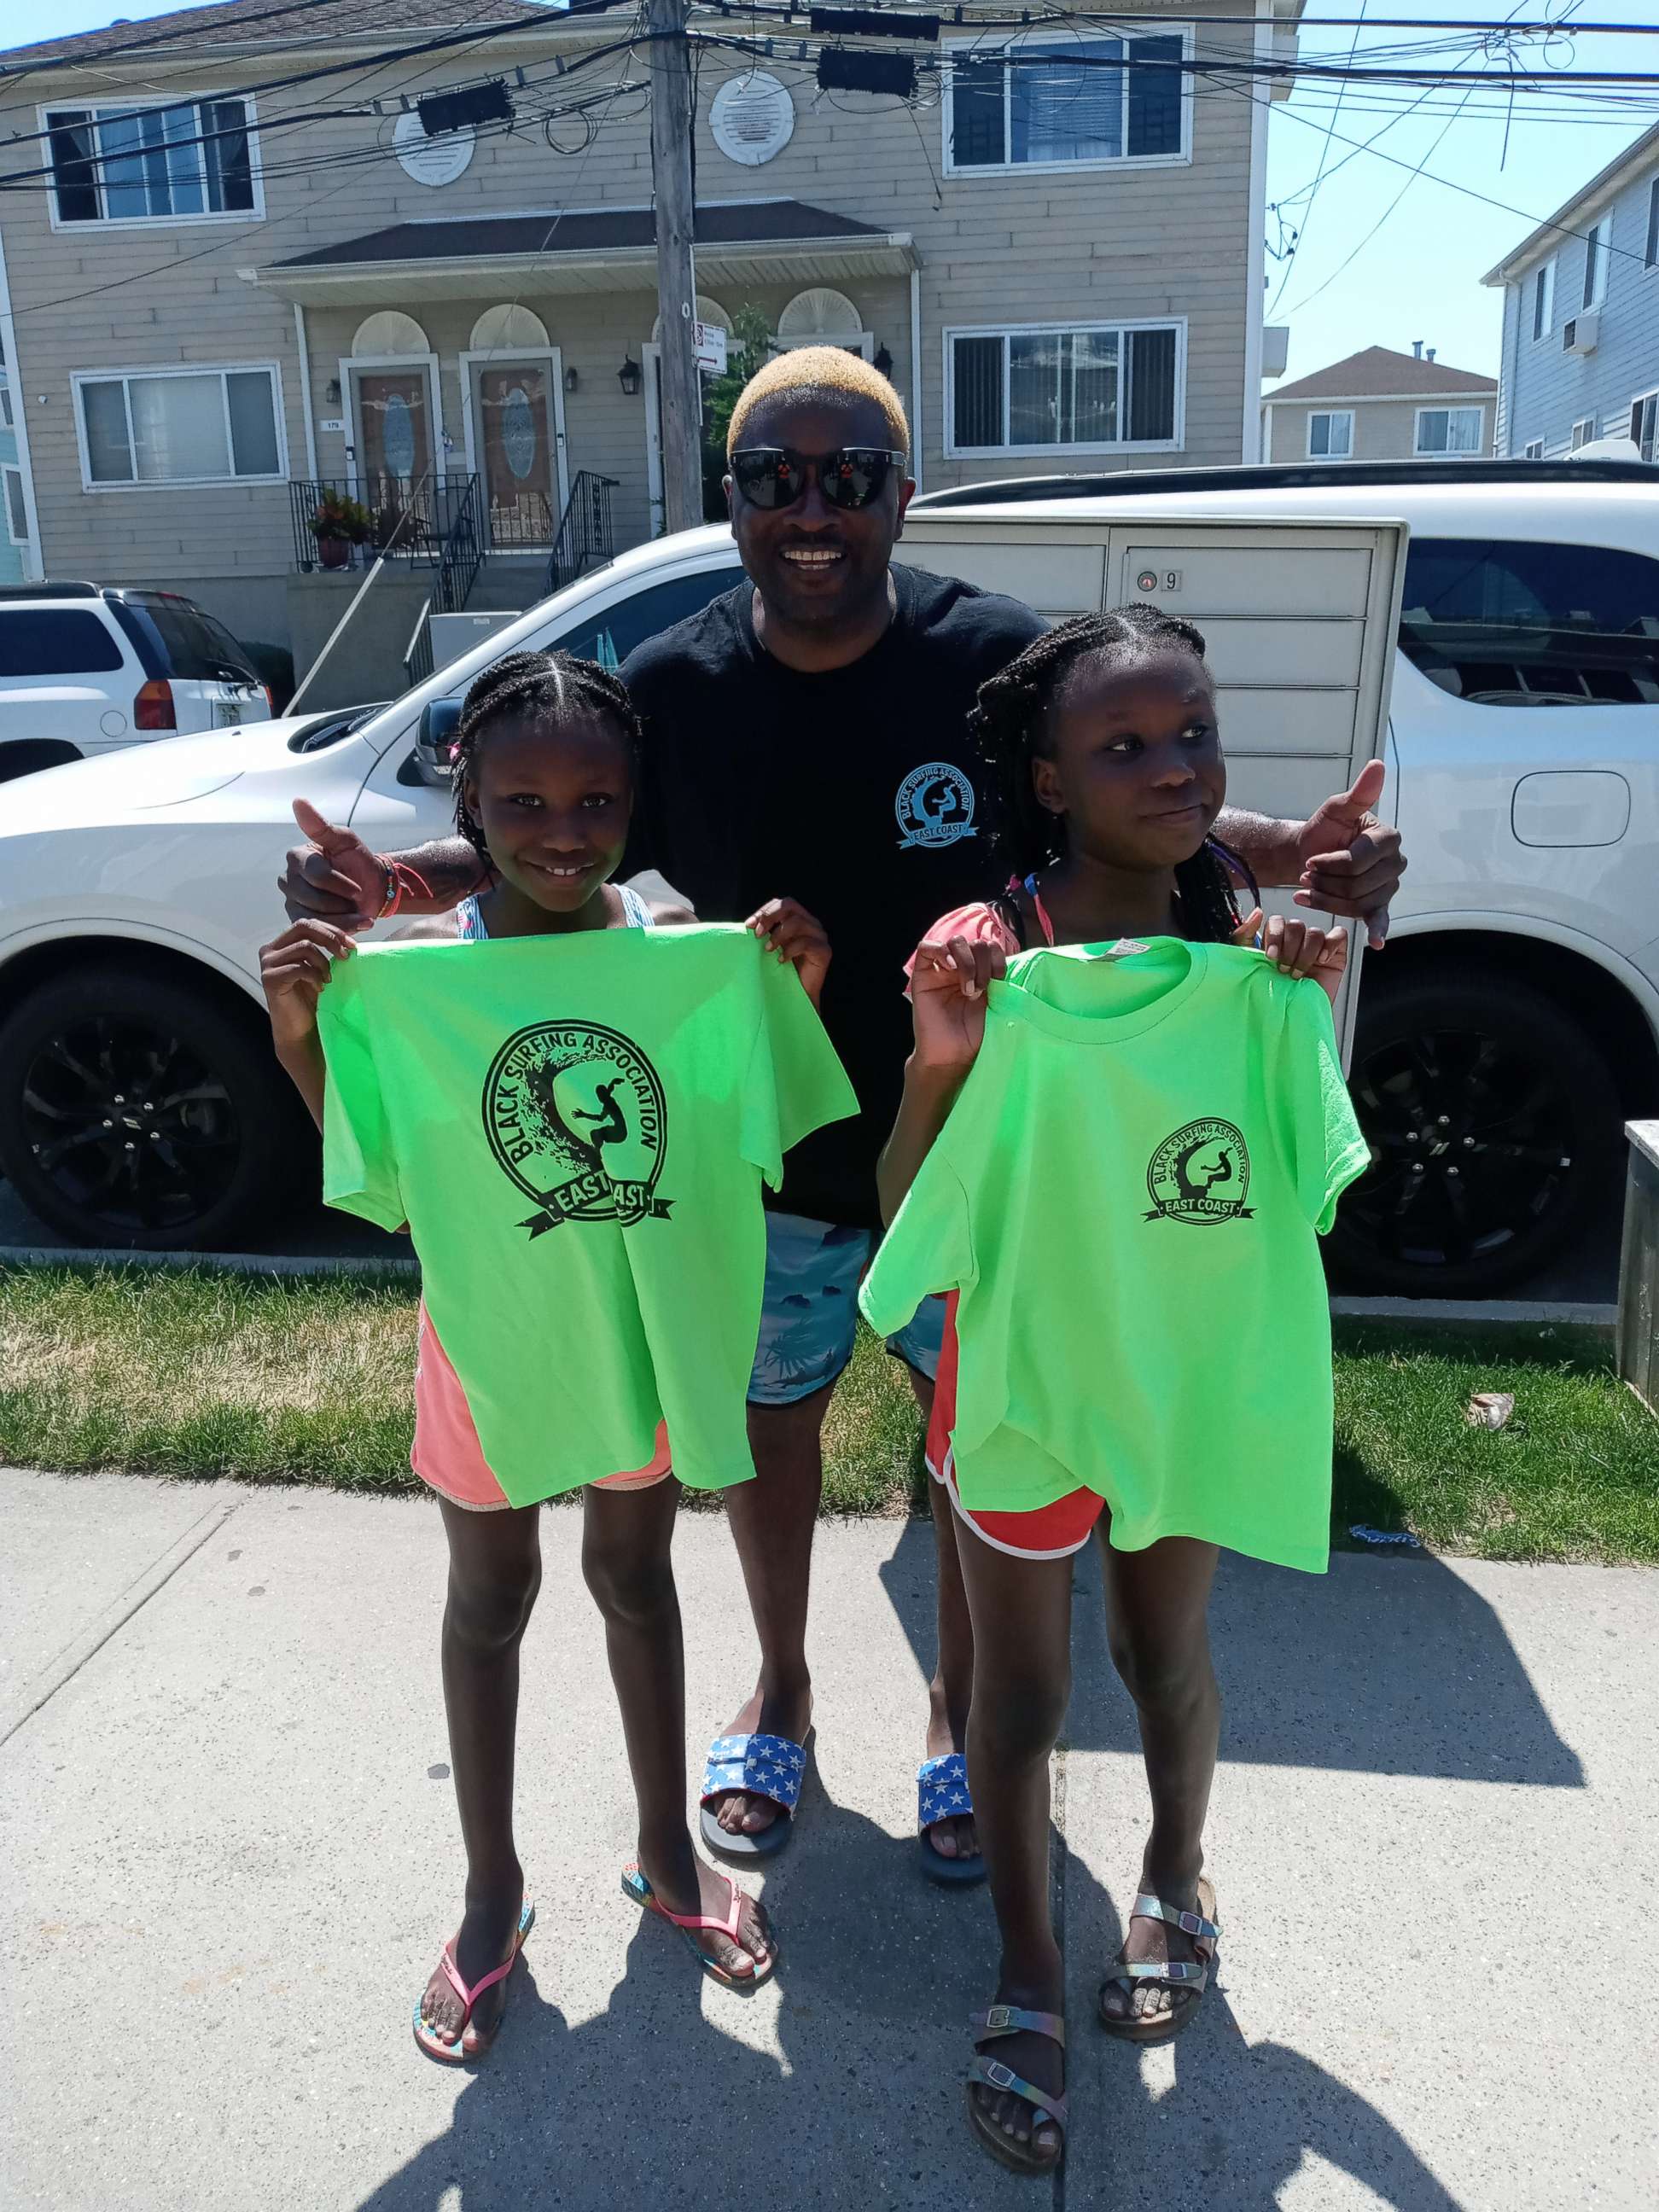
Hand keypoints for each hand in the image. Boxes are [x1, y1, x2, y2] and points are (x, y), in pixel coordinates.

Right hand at [259, 919, 355, 1047]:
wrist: (301, 1030)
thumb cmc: (313, 1000)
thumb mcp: (323, 967)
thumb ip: (330, 946)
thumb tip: (361, 923)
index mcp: (282, 943)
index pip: (308, 923)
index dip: (333, 929)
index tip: (353, 944)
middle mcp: (270, 950)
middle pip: (303, 926)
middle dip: (330, 937)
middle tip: (346, 955)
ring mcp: (268, 964)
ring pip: (304, 946)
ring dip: (323, 962)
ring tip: (329, 979)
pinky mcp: (270, 979)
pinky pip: (299, 967)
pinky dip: (315, 976)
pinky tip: (320, 988)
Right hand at [279, 797, 383, 930]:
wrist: (373, 889)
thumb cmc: (359, 863)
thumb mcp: (345, 842)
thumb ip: (322, 827)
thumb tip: (298, 801)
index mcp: (296, 857)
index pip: (317, 875)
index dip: (341, 884)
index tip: (359, 887)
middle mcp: (288, 879)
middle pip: (314, 898)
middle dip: (342, 902)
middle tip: (358, 900)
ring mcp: (291, 901)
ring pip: (315, 917)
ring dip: (343, 918)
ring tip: (358, 913)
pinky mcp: (299, 920)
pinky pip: (316, 930)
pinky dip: (339, 930)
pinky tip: (354, 923)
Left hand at [747, 897, 831, 1008]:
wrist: (796, 996)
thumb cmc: (781, 971)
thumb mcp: (770, 946)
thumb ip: (764, 933)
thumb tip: (746, 925)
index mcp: (799, 919)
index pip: (781, 904)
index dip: (764, 911)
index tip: (748, 925)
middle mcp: (811, 924)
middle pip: (789, 905)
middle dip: (769, 917)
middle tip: (757, 934)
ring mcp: (820, 936)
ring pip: (797, 922)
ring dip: (778, 935)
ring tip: (768, 950)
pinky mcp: (824, 951)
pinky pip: (805, 943)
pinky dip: (790, 950)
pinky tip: (782, 960)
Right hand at [909, 934, 1006, 1071]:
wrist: (952, 1056)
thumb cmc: (974, 1035)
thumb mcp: (996, 1004)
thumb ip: (1000, 981)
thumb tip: (1011, 961)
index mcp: (981, 973)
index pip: (991, 947)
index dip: (998, 957)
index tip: (1000, 978)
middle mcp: (962, 968)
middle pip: (975, 942)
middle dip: (983, 963)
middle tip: (982, 989)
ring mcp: (942, 970)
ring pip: (955, 941)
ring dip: (967, 961)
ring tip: (968, 987)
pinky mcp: (923, 975)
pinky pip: (926, 947)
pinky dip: (940, 951)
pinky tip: (950, 967)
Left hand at [1234, 907, 1348, 1008]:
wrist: (1290, 1021)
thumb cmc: (1270, 997)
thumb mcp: (1248, 966)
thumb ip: (1244, 938)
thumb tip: (1257, 912)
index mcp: (1277, 941)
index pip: (1277, 921)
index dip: (1274, 934)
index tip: (1270, 957)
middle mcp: (1297, 942)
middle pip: (1295, 925)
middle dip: (1288, 948)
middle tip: (1284, 969)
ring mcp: (1317, 948)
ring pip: (1314, 931)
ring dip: (1305, 953)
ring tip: (1299, 973)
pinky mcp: (1336, 955)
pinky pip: (1339, 934)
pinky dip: (1330, 943)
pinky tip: (1322, 959)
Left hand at [1291, 760, 1404, 949]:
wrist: (1307, 856)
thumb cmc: (1323, 831)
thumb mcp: (1335, 810)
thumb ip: (1358, 794)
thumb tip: (1377, 766)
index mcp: (1388, 838)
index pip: (1358, 860)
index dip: (1331, 863)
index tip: (1312, 859)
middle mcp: (1395, 863)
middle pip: (1356, 884)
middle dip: (1326, 882)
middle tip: (1308, 875)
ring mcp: (1388, 886)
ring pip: (1355, 903)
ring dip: (1326, 899)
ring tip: (1308, 890)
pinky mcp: (1377, 905)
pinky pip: (1380, 918)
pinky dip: (1378, 930)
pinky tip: (1375, 942)